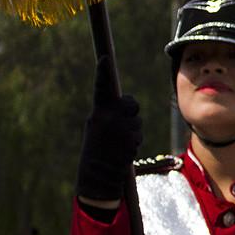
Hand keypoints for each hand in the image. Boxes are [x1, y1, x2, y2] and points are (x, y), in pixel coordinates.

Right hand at [78, 63, 143, 205]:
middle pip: (131, 104)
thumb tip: (127, 105)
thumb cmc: (97, 152)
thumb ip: (109, 115)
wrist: (97, 176)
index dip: (103, 73)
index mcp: (97, 113)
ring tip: (120, 144)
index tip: (104, 58)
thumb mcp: (97, 130)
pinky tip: (124, 151)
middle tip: (122, 126)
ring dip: (133, 131)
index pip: (101, 89)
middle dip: (131, 112)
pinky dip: (134, 142)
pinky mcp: (129, 140)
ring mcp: (119, 129)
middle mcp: (107, 118)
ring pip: (136, 121)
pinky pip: (137, 135)